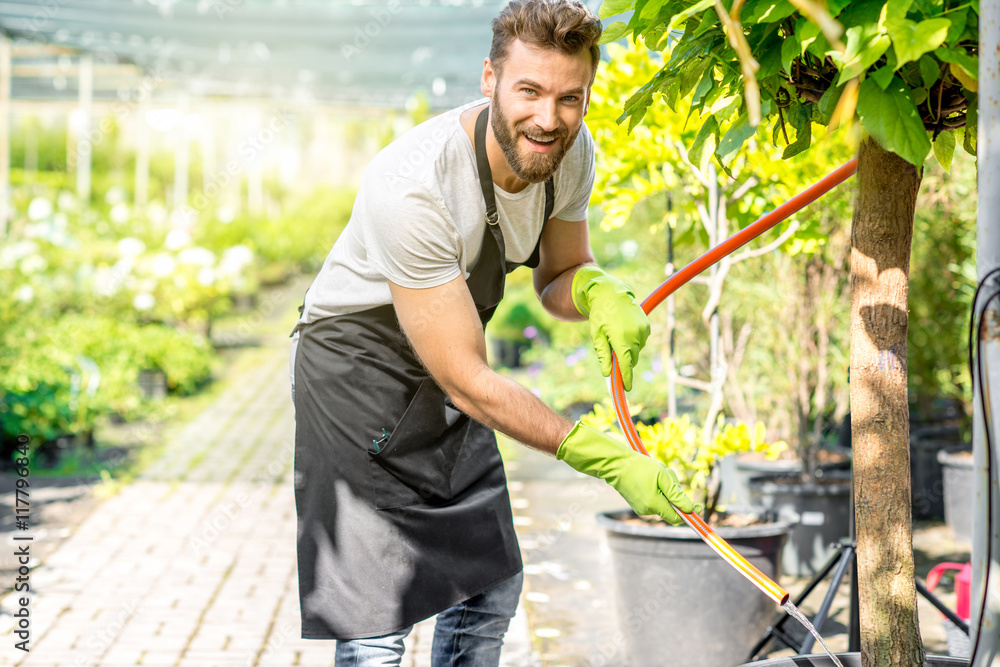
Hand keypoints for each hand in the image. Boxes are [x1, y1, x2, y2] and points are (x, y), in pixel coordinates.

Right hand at [556, 422, 699, 524]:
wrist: (616, 464)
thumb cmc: (639, 467)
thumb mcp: (663, 476)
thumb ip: (677, 494)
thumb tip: (690, 509)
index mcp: (654, 505)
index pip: (677, 518)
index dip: (689, 513)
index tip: (699, 506)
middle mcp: (647, 510)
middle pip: (671, 507)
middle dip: (675, 493)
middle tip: (669, 475)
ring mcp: (640, 508)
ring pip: (663, 502)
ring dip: (666, 489)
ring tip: (657, 472)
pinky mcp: (636, 503)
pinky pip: (654, 499)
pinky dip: (657, 489)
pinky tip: (650, 476)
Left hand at [571, 265, 649, 390]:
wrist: (611, 293)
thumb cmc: (600, 314)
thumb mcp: (597, 335)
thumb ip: (603, 355)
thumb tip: (607, 373)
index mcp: (622, 338)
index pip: (626, 364)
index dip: (626, 378)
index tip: (626, 388)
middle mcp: (636, 335)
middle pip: (632, 359)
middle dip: (624, 363)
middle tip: (613, 359)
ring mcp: (643, 330)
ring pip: (636, 351)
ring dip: (628, 351)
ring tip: (616, 337)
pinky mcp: (647, 326)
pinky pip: (641, 342)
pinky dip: (633, 342)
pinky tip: (624, 331)